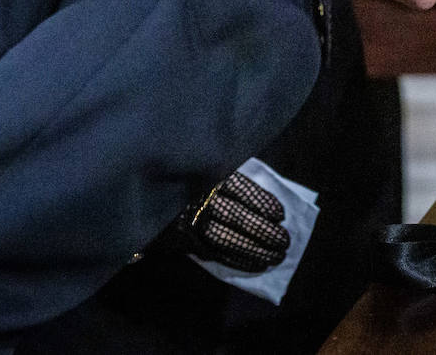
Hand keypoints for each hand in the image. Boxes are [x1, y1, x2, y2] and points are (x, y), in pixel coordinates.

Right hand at [175, 170, 289, 272]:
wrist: (151, 199)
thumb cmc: (189, 182)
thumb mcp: (209, 171)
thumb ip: (233, 182)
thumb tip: (267, 206)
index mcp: (208, 177)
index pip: (241, 190)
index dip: (262, 203)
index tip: (281, 215)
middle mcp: (199, 200)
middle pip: (238, 217)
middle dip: (264, 231)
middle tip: (284, 242)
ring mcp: (190, 222)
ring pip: (228, 239)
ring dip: (255, 250)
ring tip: (276, 256)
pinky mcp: (184, 241)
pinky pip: (215, 254)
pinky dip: (238, 260)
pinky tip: (256, 264)